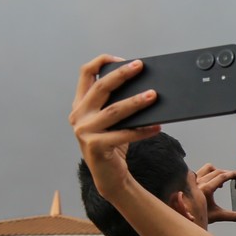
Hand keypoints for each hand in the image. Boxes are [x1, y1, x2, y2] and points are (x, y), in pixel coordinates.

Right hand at [69, 56, 162, 196]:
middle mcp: (78, 116)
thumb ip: (115, 103)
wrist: (108, 176)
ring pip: (114, 111)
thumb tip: (144, 85)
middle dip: (122, 75)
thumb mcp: (110, 120)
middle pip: (101, 88)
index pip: (85, 74)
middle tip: (140, 66)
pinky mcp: (96, 146)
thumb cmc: (112, 144)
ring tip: (153, 95)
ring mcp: (84, 131)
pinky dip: (142, 130)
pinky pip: (123, 134)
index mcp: (80, 105)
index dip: (102, 62)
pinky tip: (157, 126)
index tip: (122, 59)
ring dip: (136, 102)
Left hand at [195, 164, 235, 224]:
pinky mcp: (189, 181)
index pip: (222, 176)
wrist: (185, 219)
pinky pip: (200, 171)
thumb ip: (234, 216)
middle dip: (226, 173)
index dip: (232, 174)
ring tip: (221, 179)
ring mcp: (193, 181)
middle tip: (233, 176)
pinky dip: (208, 173)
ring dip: (216, 171)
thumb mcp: (218, 216)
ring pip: (208, 168)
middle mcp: (198, 182)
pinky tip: (211, 182)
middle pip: (217, 171)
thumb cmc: (199, 217)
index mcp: (205, 189)